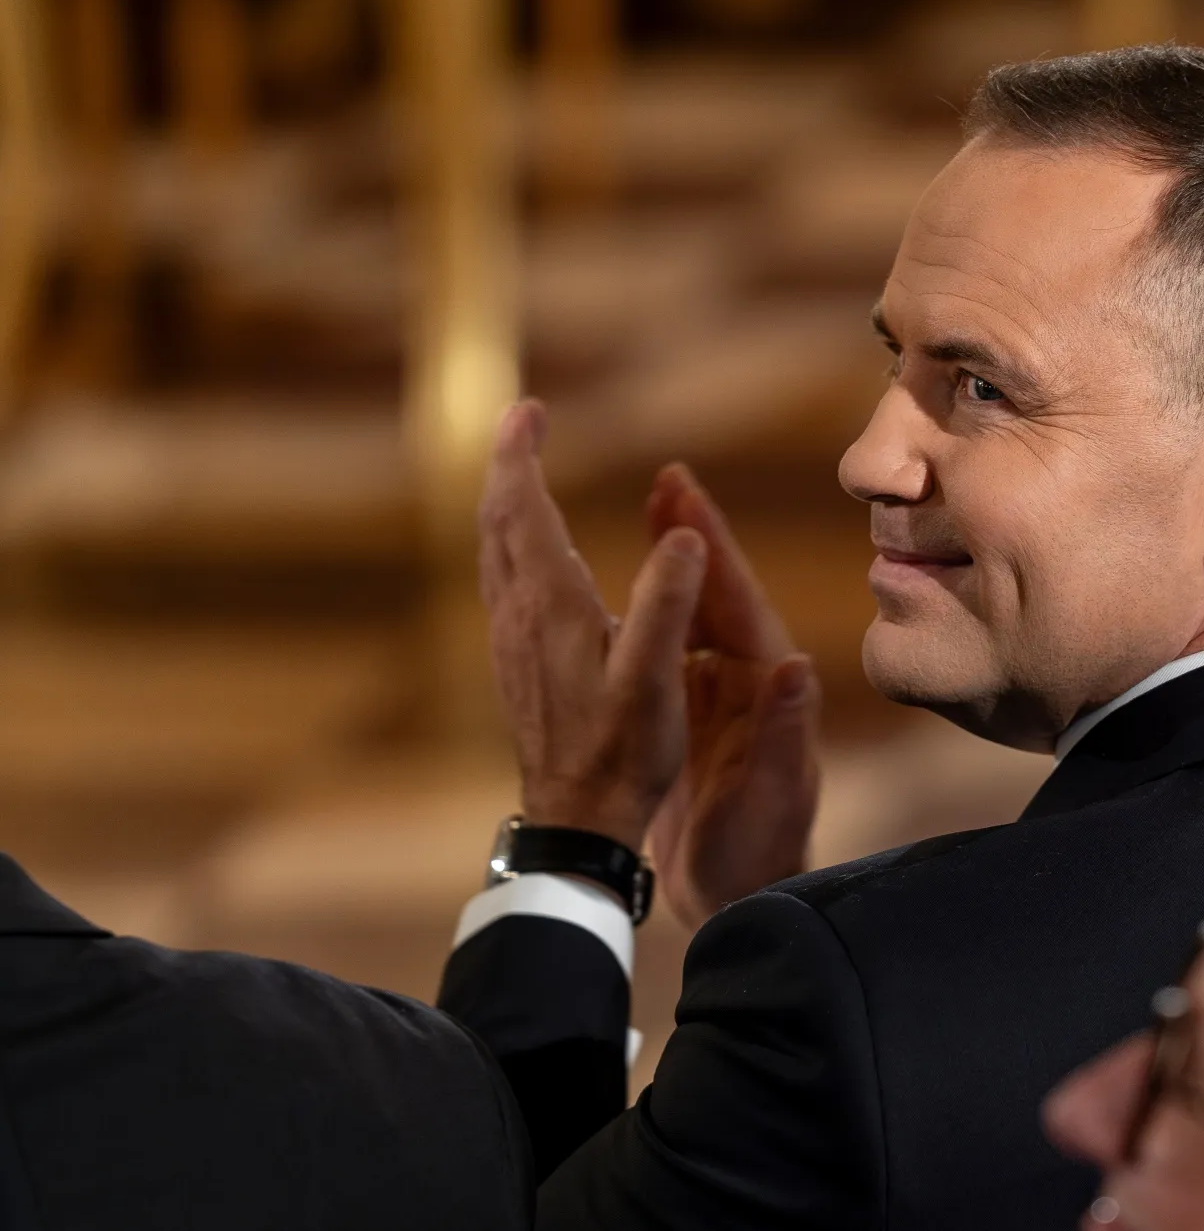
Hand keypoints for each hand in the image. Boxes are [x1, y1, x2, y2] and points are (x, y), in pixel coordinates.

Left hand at [478, 401, 819, 927]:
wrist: (576, 821)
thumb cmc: (623, 753)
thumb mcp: (654, 679)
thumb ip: (667, 605)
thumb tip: (684, 538)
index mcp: (551, 605)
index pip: (520, 508)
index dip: (519, 453)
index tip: (528, 408)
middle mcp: (520, 615)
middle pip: (495, 521)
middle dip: (506, 464)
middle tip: (522, 422)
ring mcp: (511, 642)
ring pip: (493, 552)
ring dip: (503, 504)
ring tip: (521, 473)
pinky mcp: (516, 666)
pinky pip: (502, 583)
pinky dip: (510, 545)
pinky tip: (527, 556)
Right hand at [643, 463, 819, 928]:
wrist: (747, 897)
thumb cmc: (765, 852)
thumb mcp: (777, 794)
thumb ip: (787, 733)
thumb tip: (799, 669)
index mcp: (768, 685)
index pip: (739, 600)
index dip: (711, 543)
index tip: (683, 489)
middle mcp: (750, 679)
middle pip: (719, 592)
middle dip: (694, 533)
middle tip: (668, 475)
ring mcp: (723, 695)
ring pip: (696, 613)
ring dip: (678, 561)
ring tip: (655, 506)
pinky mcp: (697, 716)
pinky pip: (674, 648)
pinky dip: (657, 611)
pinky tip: (631, 591)